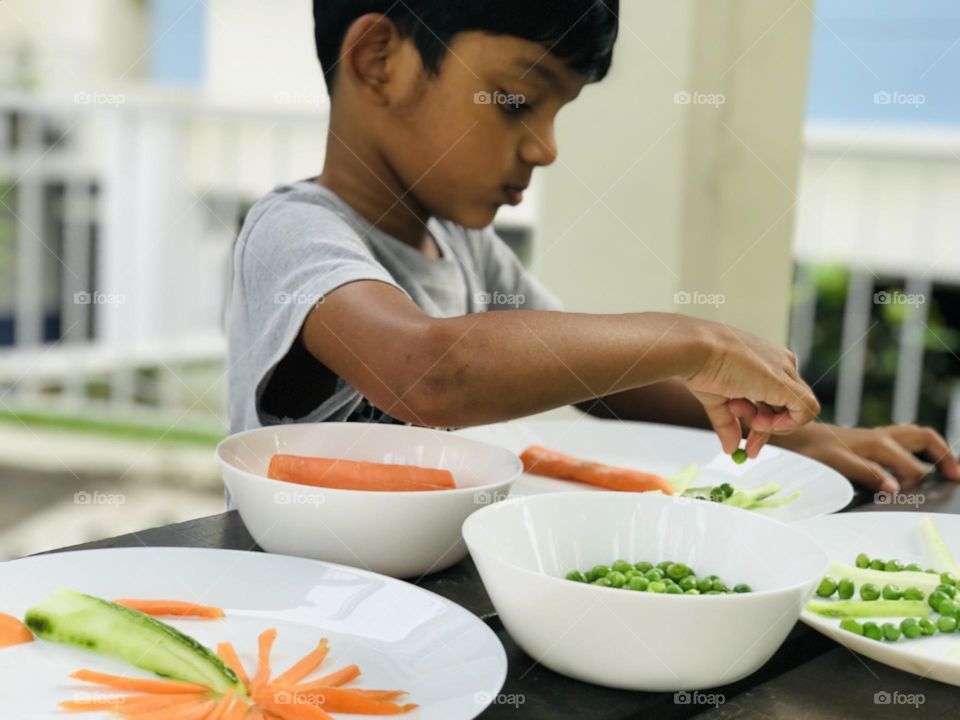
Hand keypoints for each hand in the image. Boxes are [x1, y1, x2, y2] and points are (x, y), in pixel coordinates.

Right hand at [678, 320, 819, 457]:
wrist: (697, 352)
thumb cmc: (703, 365)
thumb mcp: (718, 399)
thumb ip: (728, 423)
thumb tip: (731, 448)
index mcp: (765, 362)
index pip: (774, 399)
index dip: (762, 423)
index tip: (747, 442)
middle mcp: (779, 365)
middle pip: (785, 407)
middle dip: (766, 431)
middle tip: (751, 449)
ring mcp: (785, 373)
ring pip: (797, 410)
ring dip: (772, 427)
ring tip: (749, 421)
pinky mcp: (788, 384)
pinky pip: (806, 412)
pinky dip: (788, 425)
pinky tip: (762, 423)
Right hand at [771, 422, 959, 493]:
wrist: (768, 437)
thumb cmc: (805, 456)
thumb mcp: (843, 461)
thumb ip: (867, 470)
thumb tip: (893, 493)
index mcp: (871, 439)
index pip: (917, 436)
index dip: (943, 452)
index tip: (957, 474)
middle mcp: (865, 437)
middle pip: (915, 435)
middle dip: (941, 455)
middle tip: (953, 477)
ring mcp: (847, 444)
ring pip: (889, 448)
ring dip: (911, 468)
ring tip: (919, 485)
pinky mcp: (828, 455)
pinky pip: (859, 464)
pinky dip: (878, 477)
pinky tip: (889, 490)